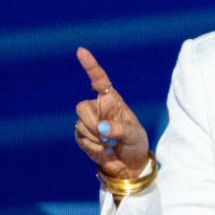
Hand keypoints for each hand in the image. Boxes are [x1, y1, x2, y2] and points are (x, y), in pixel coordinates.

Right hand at [73, 47, 150, 178]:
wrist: (129, 164)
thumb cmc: (135, 143)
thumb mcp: (133, 135)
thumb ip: (119, 129)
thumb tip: (102, 129)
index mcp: (112, 100)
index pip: (99, 79)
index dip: (90, 65)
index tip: (81, 51)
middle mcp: (98, 107)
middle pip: (81, 107)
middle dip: (93, 123)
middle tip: (106, 135)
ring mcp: (89, 121)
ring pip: (80, 124)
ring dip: (95, 138)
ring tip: (109, 144)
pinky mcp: (82, 135)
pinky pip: (80, 138)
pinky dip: (92, 147)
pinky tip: (103, 150)